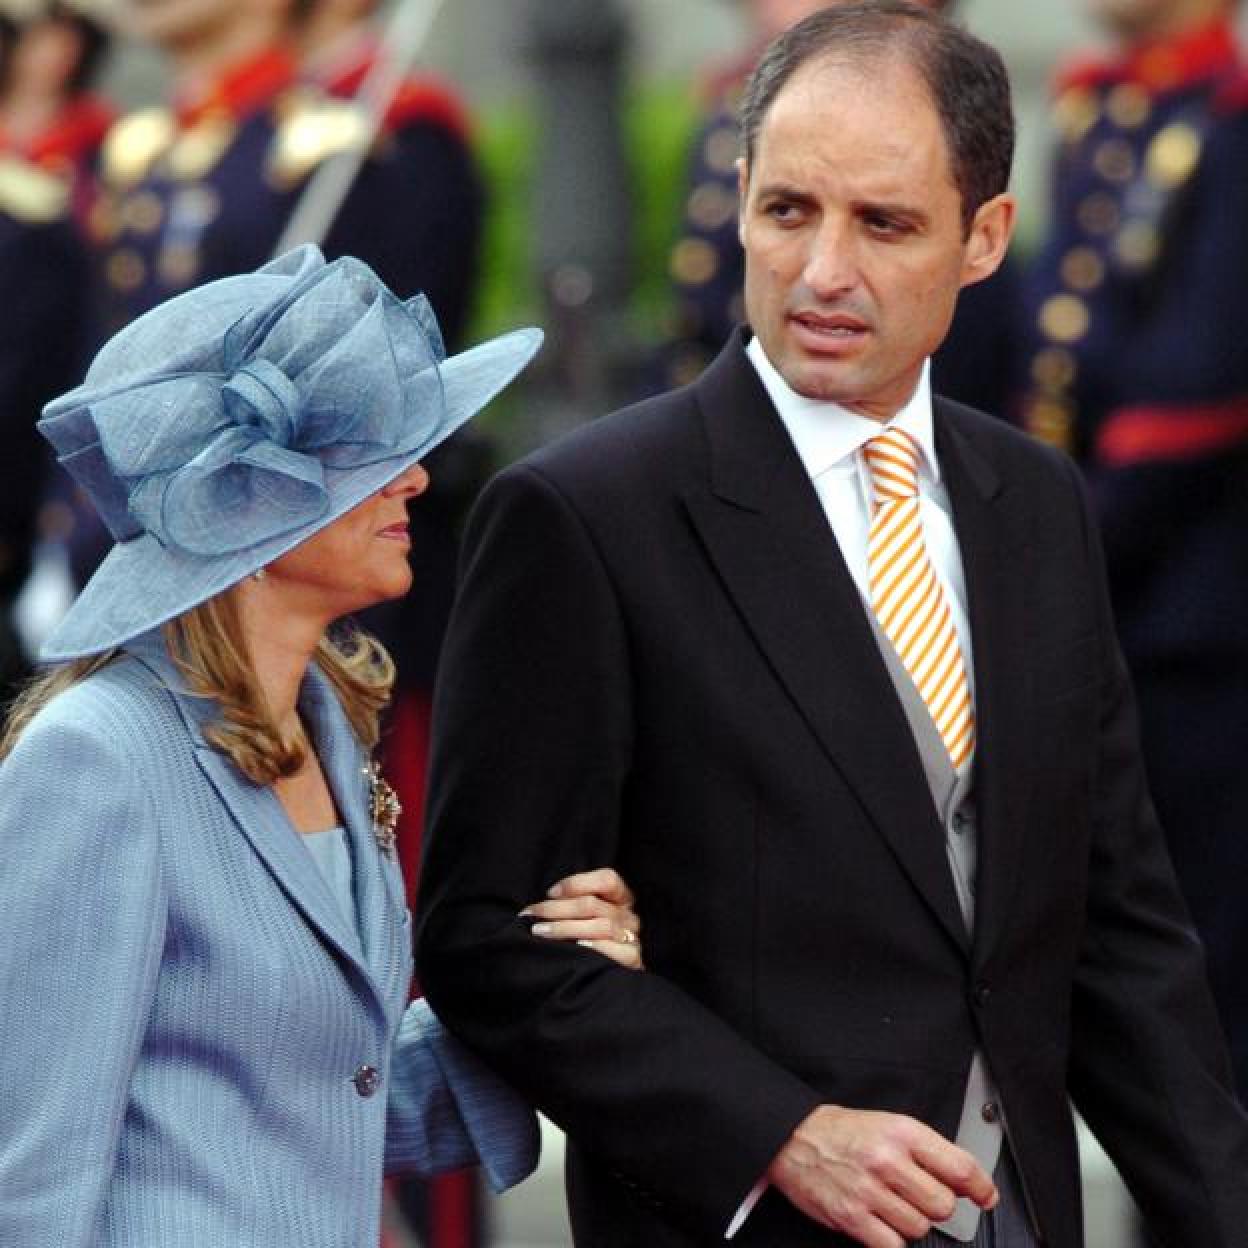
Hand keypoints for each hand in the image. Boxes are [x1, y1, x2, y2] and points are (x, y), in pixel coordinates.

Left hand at [521, 867, 642, 968]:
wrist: (608, 985)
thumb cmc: (587, 943)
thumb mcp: (583, 919)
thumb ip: (572, 906)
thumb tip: (538, 906)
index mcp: (621, 899)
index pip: (607, 879)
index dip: (578, 883)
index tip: (550, 892)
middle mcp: (629, 916)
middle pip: (594, 904)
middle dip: (557, 908)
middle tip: (532, 914)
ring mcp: (632, 938)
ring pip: (601, 925)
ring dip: (566, 928)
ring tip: (540, 931)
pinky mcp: (632, 959)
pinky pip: (617, 950)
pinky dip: (595, 946)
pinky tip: (576, 947)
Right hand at [766, 1105, 996, 1247]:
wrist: (792, 1137)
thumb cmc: (840, 1131)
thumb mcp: (886, 1124)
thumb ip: (924, 1150)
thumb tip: (964, 1180)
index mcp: (900, 1132)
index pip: (958, 1165)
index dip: (980, 1186)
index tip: (986, 1196)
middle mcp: (887, 1160)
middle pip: (942, 1204)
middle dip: (937, 1205)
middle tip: (922, 1197)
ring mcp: (869, 1190)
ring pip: (919, 1227)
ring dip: (912, 1222)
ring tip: (893, 1205)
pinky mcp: (851, 1217)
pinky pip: (892, 1244)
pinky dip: (892, 1239)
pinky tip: (882, 1222)